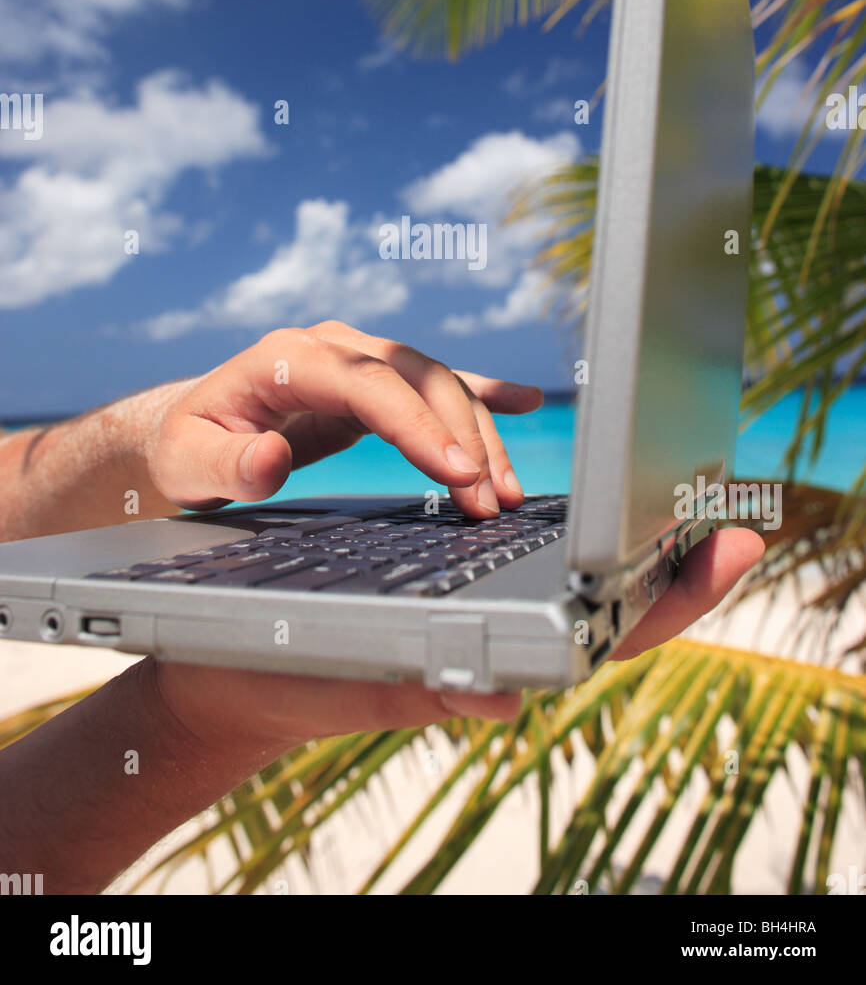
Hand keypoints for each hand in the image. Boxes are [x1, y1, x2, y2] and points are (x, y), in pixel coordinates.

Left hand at [147, 320, 542, 518]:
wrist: (190, 426)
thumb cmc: (188, 445)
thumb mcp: (189, 462)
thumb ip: (227, 464)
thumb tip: (271, 458)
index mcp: (289, 357)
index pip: (370, 384)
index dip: (418, 425)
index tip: (457, 471)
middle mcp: (333, 346)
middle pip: (417, 379)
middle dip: (463, 438)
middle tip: (491, 500)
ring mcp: (359, 359)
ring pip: (436, 384)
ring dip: (478, 435)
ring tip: (506, 493)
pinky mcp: (376, 383)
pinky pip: (435, 385)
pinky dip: (480, 393)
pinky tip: (522, 401)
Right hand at [152, 527, 765, 746]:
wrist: (221, 672)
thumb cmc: (268, 673)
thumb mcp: (338, 675)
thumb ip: (420, 689)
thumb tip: (510, 697)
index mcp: (478, 655)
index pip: (602, 634)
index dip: (673, 597)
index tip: (730, 550)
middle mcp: (491, 633)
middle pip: (613, 604)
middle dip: (680, 567)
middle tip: (742, 524)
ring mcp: (480, 612)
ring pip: (580, 580)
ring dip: (634, 545)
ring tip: (688, 509)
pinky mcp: (455, 587)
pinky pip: (532, 560)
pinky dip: (576, 532)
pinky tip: (594, 508)